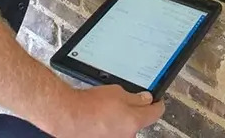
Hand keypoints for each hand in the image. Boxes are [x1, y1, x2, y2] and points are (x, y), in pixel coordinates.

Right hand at [49, 85, 164, 137]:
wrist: (67, 117)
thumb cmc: (89, 105)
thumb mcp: (116, 92)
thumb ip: (135, 98)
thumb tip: (146, 99)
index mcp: (135, 121)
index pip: (155, 113)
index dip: (157, 104)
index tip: (157, 101)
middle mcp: (128, 136)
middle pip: (138, 122)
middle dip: (132, 112)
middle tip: (119, 101)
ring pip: (123, 128)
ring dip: (118, 120)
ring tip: (103, 111)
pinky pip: (111, 133)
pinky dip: (107, 126)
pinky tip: (97, 119)